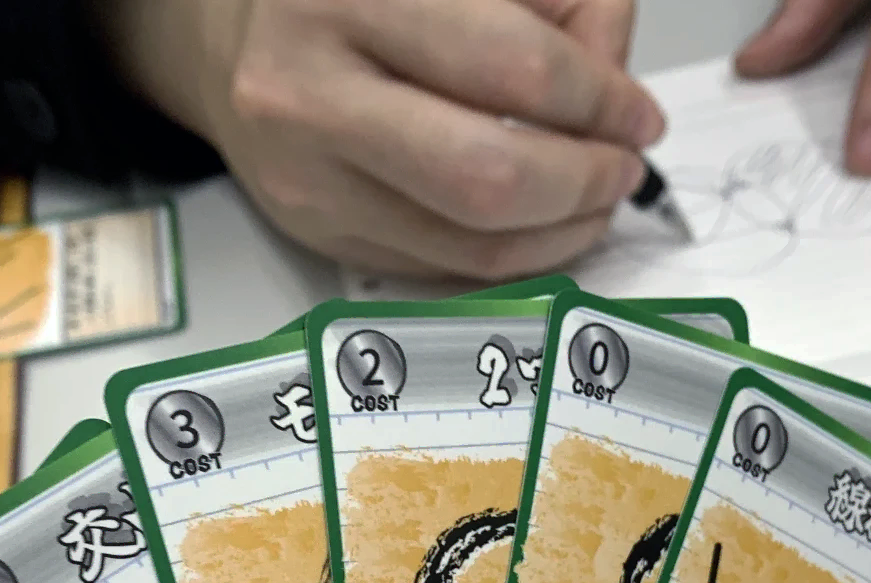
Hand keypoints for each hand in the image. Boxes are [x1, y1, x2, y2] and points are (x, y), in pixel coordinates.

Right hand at [95, 0, 665, 278]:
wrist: (232, 40)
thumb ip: (556, 3)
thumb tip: (616, 88)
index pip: (515, 67)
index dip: (602, 100)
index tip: (638, 114)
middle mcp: (311, 89)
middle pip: (489, 175)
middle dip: (584, 181)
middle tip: (622, 165)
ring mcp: (306, 175)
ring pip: (472, 242)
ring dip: (562, 231)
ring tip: (593, 196)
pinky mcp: (313, 232)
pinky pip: (441, 268)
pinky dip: (514, 254)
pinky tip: (541, 222)